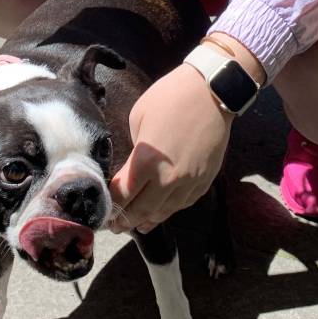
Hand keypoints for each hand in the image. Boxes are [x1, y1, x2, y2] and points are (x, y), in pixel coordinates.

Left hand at [109, 64, 231, 233]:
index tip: (104, 208)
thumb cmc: (171, 97)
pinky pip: (184, 203)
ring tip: (136, 226)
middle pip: (142, 210)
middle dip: (125, 220)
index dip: (112, 204)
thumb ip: (135, 148)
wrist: (212, 91)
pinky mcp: (205, 180)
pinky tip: (162, 212)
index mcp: (146, 161)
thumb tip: (136, 164)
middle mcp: (168, 178)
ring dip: (148, 220)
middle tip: (114, 227)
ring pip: (165, 212)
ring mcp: (190, 182)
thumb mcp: (138, 117)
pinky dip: (170, 210)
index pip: (123, 194)